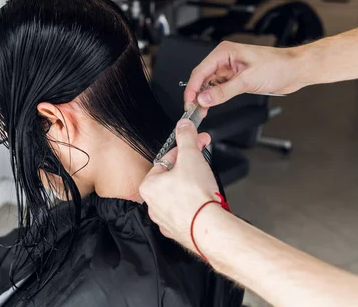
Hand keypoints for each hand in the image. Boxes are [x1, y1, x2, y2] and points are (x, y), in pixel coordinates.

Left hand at [139, 119, 219, 250]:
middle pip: (172, 178)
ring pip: (179, 195)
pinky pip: (186, 212)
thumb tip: (183, 126)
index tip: (196, 147)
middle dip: (190, 168)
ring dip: (192, 187)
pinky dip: (195, 205)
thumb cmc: (196, 197)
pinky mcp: (178, 231)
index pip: (166, 160)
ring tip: (206, 185)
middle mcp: (152, 204)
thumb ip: (186, 137)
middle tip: (204, 164)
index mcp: (148, 185)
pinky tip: (204, 202)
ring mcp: (164, 219)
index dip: (184, 152)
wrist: (208, 227)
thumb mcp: (191, 156)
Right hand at [184, 41, 303, 107]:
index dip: (192, 88)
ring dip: (205, 97)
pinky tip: (211, 105)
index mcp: (224, 52)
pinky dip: (214, 97)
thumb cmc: (278, 66)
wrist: (295, 70)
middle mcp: (225, 60)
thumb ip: (223, 91)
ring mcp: (230, 70)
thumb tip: (204, 99)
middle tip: (193, 109)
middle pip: (203, 78)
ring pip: (210, 85)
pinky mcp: (236, 79)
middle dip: (197, 94)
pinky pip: (220, 89)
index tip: (189, 101)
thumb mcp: (247, 80)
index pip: (201, 71)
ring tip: (201, 110)